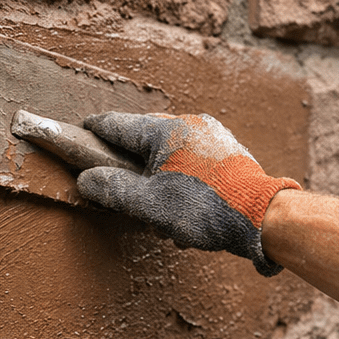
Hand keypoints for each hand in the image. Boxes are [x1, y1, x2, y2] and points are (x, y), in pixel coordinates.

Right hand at [77, 112, 301, 275]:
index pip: (117, 124)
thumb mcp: (148, 204)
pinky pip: (191, 159)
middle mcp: (189, 123)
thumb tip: (86, 179)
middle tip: (122, 191)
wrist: (261, 214)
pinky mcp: (227, 150)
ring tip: (162, 214)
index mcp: (165, 129)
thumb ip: (113, 189)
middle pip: (144, 138)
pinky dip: (180, 179)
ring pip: (169, 152)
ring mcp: (211, 135)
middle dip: (130, 164)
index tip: (77, 131)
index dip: (94, 130)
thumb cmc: (204, 207)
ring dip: (158, 179)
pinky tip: (185, 210)